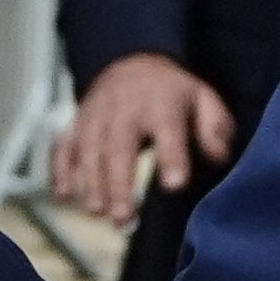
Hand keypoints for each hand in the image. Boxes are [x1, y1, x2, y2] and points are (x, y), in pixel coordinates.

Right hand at [52, 51, 235, 226]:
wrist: (131, 63)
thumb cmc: (171, 93)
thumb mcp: (203, 99)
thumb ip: (215, 128)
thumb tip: (218, 156)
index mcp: (161, 104)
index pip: (167, 129)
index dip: (172, 157)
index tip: (175, 184)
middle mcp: (124, 110)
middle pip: (119, 147)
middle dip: (119, 183)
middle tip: (123, 217)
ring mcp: (96, 117)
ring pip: (89, 151)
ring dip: (91, 183)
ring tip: (98, 212)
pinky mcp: (77, 125)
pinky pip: (64, 146)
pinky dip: (61, 170)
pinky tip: (65, 194)